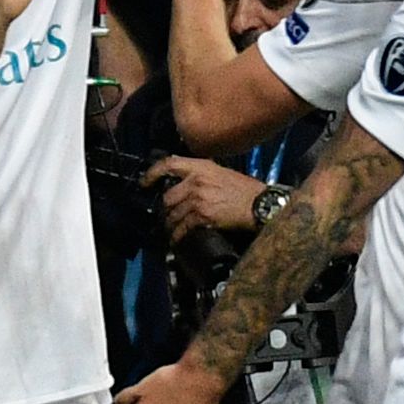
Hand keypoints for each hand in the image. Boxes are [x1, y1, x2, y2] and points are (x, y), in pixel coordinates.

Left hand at [148, 155, 272, 239]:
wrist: (259, 204)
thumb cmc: (245, 189)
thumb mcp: (222, 173)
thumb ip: (203, 175)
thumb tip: (187, 184)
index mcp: (201, 166)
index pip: (169, 164)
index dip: (152, 173)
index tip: (144, 183)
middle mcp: (196, 181)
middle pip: (168, 196)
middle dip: (166, 209)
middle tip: (167, 215)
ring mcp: (198, 198)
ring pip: (173, 213)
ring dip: (171, 224)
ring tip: (172, 229)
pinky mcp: (202, 216)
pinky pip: (182, 227)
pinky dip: (177, 235)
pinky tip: (177, 240)